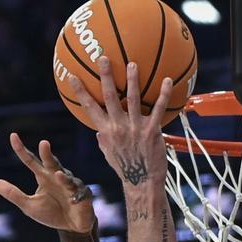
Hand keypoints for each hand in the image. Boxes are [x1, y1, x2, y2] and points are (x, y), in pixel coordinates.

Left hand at [0, 134, 94, 233]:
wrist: (71, 228)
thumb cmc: (51, 213)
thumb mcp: (29, 205)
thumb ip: (13, 194)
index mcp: (43, 176)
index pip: (30, 160)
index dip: (21, 149)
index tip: (13, 136)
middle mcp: (56, 176)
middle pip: (51, 163)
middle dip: (48, 154)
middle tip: (44, 143)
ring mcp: (70, 184)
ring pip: (65, 177)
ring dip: (62, 176)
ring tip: (57, 174)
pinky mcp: (82, 195)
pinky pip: (76, 190)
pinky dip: (71, 189)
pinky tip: (67, 188)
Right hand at [67, 57, 171, 187]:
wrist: (143, 182)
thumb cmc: (126, 168)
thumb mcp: (109, 154)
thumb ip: (103, 140)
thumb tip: (97, 131)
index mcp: (105, 131)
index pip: (89, 108)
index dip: (80, 92)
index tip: (72, 76)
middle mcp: (118, 127)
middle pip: (109, 97)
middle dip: (105, 77)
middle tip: (103, 59)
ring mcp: (135, 128)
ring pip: (133, 99)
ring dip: (132, 80)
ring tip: (132, 64)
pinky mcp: (152, 131)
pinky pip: (159, 108)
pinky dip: (164, 93)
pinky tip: (169, 79)